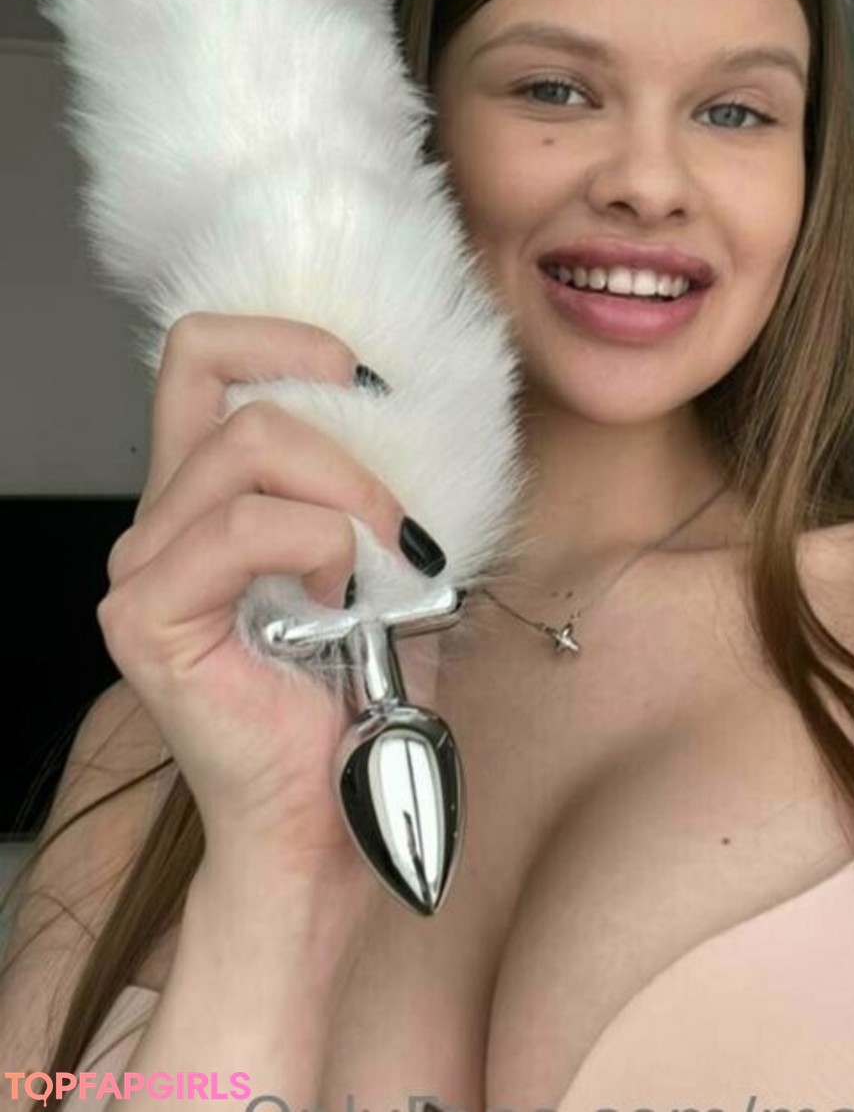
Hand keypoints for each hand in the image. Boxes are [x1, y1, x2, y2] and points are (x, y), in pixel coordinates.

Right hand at [98, 312, 446, 893]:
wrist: (338, 810)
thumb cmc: (361, 690)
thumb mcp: (378, 550)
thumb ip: (368, 472)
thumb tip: (416, 400)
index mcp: (202, 490)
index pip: (201, 352)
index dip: (283, 339)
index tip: (364, 381)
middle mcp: (158, 520)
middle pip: (241, 399)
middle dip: (348, 445)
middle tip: (399, 522)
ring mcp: (142, 568)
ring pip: (248, 450)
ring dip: (346, 498)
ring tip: (379, 570)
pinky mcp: (147, 619)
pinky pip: (244, 528)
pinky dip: (318, 547)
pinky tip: (339, 603)